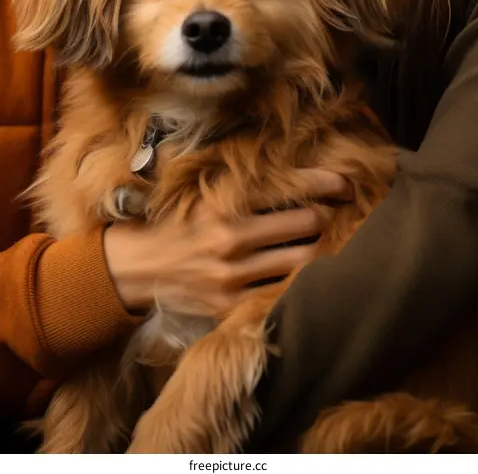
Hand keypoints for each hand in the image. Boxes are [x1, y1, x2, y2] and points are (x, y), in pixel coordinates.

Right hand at [103, 168, 349, 316]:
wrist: (131, 268)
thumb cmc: (170, 221)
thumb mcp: (199, 191)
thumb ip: (240, 183)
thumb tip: (290, 170)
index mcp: (223, 203)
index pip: (290, 187)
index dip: (327, 184)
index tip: (346, 184)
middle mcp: (231, 239)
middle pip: (307, 226)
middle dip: (326, 218)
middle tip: (332, 215)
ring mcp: (232, 277)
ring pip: (301, 264)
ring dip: (318, 252)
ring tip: (322, 243)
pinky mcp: (229, 307)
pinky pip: (279, 295)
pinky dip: (294, 284)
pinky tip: (299, 276)